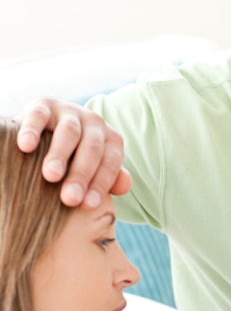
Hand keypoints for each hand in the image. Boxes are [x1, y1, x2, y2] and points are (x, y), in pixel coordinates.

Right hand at [15, 98, 130, 207]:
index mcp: (111, 140)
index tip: (88, 205)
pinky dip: (32, 130)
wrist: (48, 129)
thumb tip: (125, 187)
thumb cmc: (77, 157)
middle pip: (92, 149)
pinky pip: (39, 116)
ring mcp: (69, 112)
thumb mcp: (95, 167)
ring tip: (50, 176)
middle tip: (69, 198)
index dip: (101, 184)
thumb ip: (111, 178)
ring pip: (69, 132)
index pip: (111, 163)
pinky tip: (26, 147)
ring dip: (60, 155)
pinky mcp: (43, 105)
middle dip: (81, 174)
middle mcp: (94, 122)